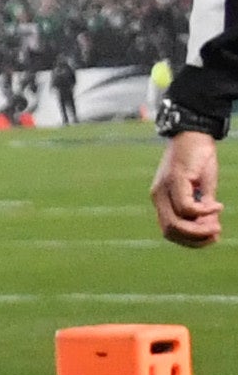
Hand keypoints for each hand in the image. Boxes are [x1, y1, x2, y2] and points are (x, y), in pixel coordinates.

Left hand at [156, 130, 221, 249]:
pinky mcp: (175, 180)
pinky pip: (186, 206)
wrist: (194, 133)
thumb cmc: (198, 161)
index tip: (211, 238)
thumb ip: (203, 208)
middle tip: (216, 234)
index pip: (169, 231)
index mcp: (161, 200)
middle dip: (195, 239)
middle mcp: (158, 196)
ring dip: (198, 230)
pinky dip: (203, 212)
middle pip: (170, 231)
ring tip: (217, 226)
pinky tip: (217, 206)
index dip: (190, 240)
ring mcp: (164, 188)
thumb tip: (210, 229)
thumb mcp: (202, 189)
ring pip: (176, 223)